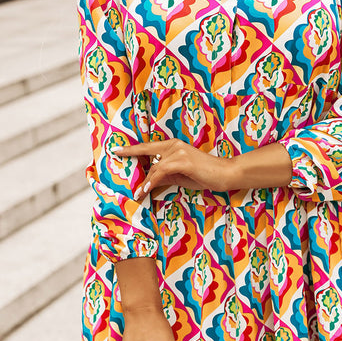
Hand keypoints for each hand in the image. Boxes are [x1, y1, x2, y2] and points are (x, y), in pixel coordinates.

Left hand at [114, 138, 234, 199]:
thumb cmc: (205, 175)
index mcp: (173, 146)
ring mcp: (178, 152)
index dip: (132, 149)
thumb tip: (150, 183)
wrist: (225, 173)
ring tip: (137, 195)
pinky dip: (152, 181)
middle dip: (134, 165)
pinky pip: (162, 172)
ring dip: (145, 183)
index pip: (148, 146)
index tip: (116, 150)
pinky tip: (146, 190)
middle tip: (123, 174)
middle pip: (148, 156)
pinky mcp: (182, 161)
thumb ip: (165, 176)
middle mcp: (173, 145)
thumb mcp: (180, 176)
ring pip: (154, 167)